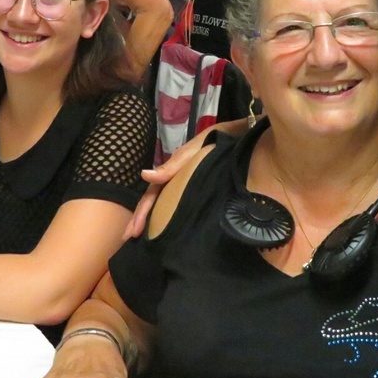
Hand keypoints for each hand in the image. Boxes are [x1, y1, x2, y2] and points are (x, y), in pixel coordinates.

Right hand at [124, 119, 248, 239]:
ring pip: (168, 205)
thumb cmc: (222, 139)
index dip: (142, 213)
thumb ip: (175, 164)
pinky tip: (174, 233)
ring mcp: (191, 185)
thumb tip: (144, 176)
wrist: (248, 134)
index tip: (132, 234)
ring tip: (144, 242)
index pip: (152, 194)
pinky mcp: (208, 190)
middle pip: (157, 202)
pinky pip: (186, 206)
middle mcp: (180, 180)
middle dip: (142, 221)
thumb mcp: (198, 148)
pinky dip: (175, 219)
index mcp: (175, 171)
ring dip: (155, 222)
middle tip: (130, 241)